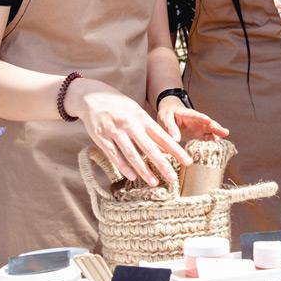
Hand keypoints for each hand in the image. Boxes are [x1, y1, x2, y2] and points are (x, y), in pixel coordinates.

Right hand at [66, 78, 191, 185]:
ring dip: (143, 170)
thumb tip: (165, 149)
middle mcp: (130, 125)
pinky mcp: (102, 138)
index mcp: (142, 118)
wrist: (92, 97)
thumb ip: (150, 130)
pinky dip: (123, 167)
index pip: (163, 137)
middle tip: (173, 178)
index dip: (176, 150)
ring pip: (131, 154)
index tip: (187, 161)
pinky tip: (132, 177)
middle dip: (162, 164)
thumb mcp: (137, 113)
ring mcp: (115, 132)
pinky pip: (114, 155)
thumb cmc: (120, 107)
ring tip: (154, 183)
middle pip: (149, 148)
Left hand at [156, 96, 229, 141]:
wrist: (170, 114)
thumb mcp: (165, 119)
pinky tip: (217, 149)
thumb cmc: (168, 114)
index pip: (196, 116)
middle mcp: (196, 121)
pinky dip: (212, 143)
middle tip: (225, 133)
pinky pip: (207, 138)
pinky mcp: (199, 134)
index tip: (209, 121)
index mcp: (187, 114)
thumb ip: (171, 128)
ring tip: (223, 144)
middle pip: (208, 123)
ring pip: (210, 131)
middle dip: (216, 128)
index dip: (202, 118)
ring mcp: (199, 128)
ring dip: (217, 137)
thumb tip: (175, 140)